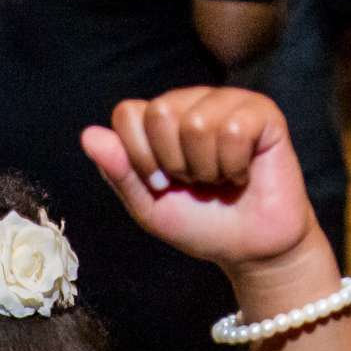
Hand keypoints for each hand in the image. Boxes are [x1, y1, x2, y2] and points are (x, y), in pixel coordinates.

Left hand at [80, 88, 314, 271]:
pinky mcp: (262, 112)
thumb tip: (88, 135)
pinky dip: (235, 165)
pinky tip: (243, 174)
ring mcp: (228, 102)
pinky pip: (234, 129)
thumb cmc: (201, 225)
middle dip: (174, 163)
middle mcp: (191, 102)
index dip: (140, 158)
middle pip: (159, 113)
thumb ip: (120, 172)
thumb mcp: (148, 207)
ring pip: (196, 122)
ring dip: (207, 168)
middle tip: (195, 181)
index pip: (128, 114)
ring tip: (220, 178)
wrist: (250, 249)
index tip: (160, 184)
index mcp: (160, 119)